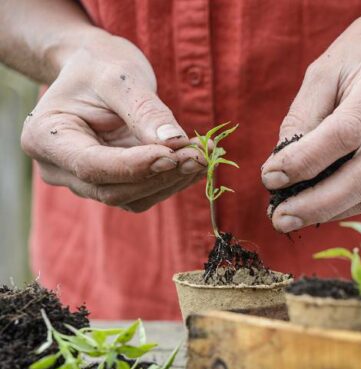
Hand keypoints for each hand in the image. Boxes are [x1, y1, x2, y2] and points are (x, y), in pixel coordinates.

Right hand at [21, 33, 205, 211]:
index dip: (136, 165)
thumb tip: (174, 141)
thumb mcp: (120, 76)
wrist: (96, 70)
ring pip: (133, 197)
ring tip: (203, 154)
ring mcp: (84, 182)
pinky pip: (144, 194)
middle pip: (114, 189)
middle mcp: (58, 168)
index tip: (173, 153)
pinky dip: (172, 180)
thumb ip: (145, 109)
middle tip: (200, 154)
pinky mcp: (111, 185)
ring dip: (172, 180)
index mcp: (45, 138)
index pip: (92, 166)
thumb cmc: (100, 66)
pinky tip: (195, 161)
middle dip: (160, 174)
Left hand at [261, 10, 360, 231]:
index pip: (347, 132)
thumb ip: (303, 117)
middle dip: (319, 202)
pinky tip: (319, 206)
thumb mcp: (326, 69)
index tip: (270, 177)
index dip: (306, 160)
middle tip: (278, 218)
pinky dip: (347, 203)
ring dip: (331, 210)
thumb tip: (280, 172)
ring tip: (292, 217)